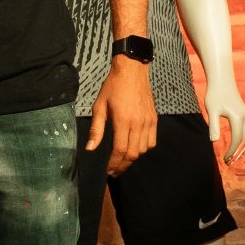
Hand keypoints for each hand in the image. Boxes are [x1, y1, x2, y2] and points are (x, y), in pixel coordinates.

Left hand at [86, 59, 158, 175]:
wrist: (132, 72)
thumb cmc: (112, 88)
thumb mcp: (99, 106)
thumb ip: (96, 129)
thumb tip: (90, 148)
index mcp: (123, 121)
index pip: (120, 150)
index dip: (114, 164)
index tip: (108, 171)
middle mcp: (138, 123)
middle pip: (133, 153)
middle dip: (123, 165)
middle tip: (114, 171)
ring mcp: (148, 122)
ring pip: (143, 149)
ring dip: (133, 158)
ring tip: (122, 162)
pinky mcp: (154, 119)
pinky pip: (152, 141)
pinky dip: (144, 149)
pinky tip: (134, 150)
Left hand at [203, 81, 244, 163]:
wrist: (222, 80)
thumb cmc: (214, 94)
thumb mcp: (212, 109)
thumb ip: (213, 125)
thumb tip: (214, 141)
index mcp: (238, 117)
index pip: (237, 139)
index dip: (231, 151)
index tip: (224, 160)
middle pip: (244, 140)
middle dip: (237, 153)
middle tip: (228, 163)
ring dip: (240, 148)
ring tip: (231, 158)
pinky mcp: (244, 114)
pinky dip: (241, 140)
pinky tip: (234, 146)